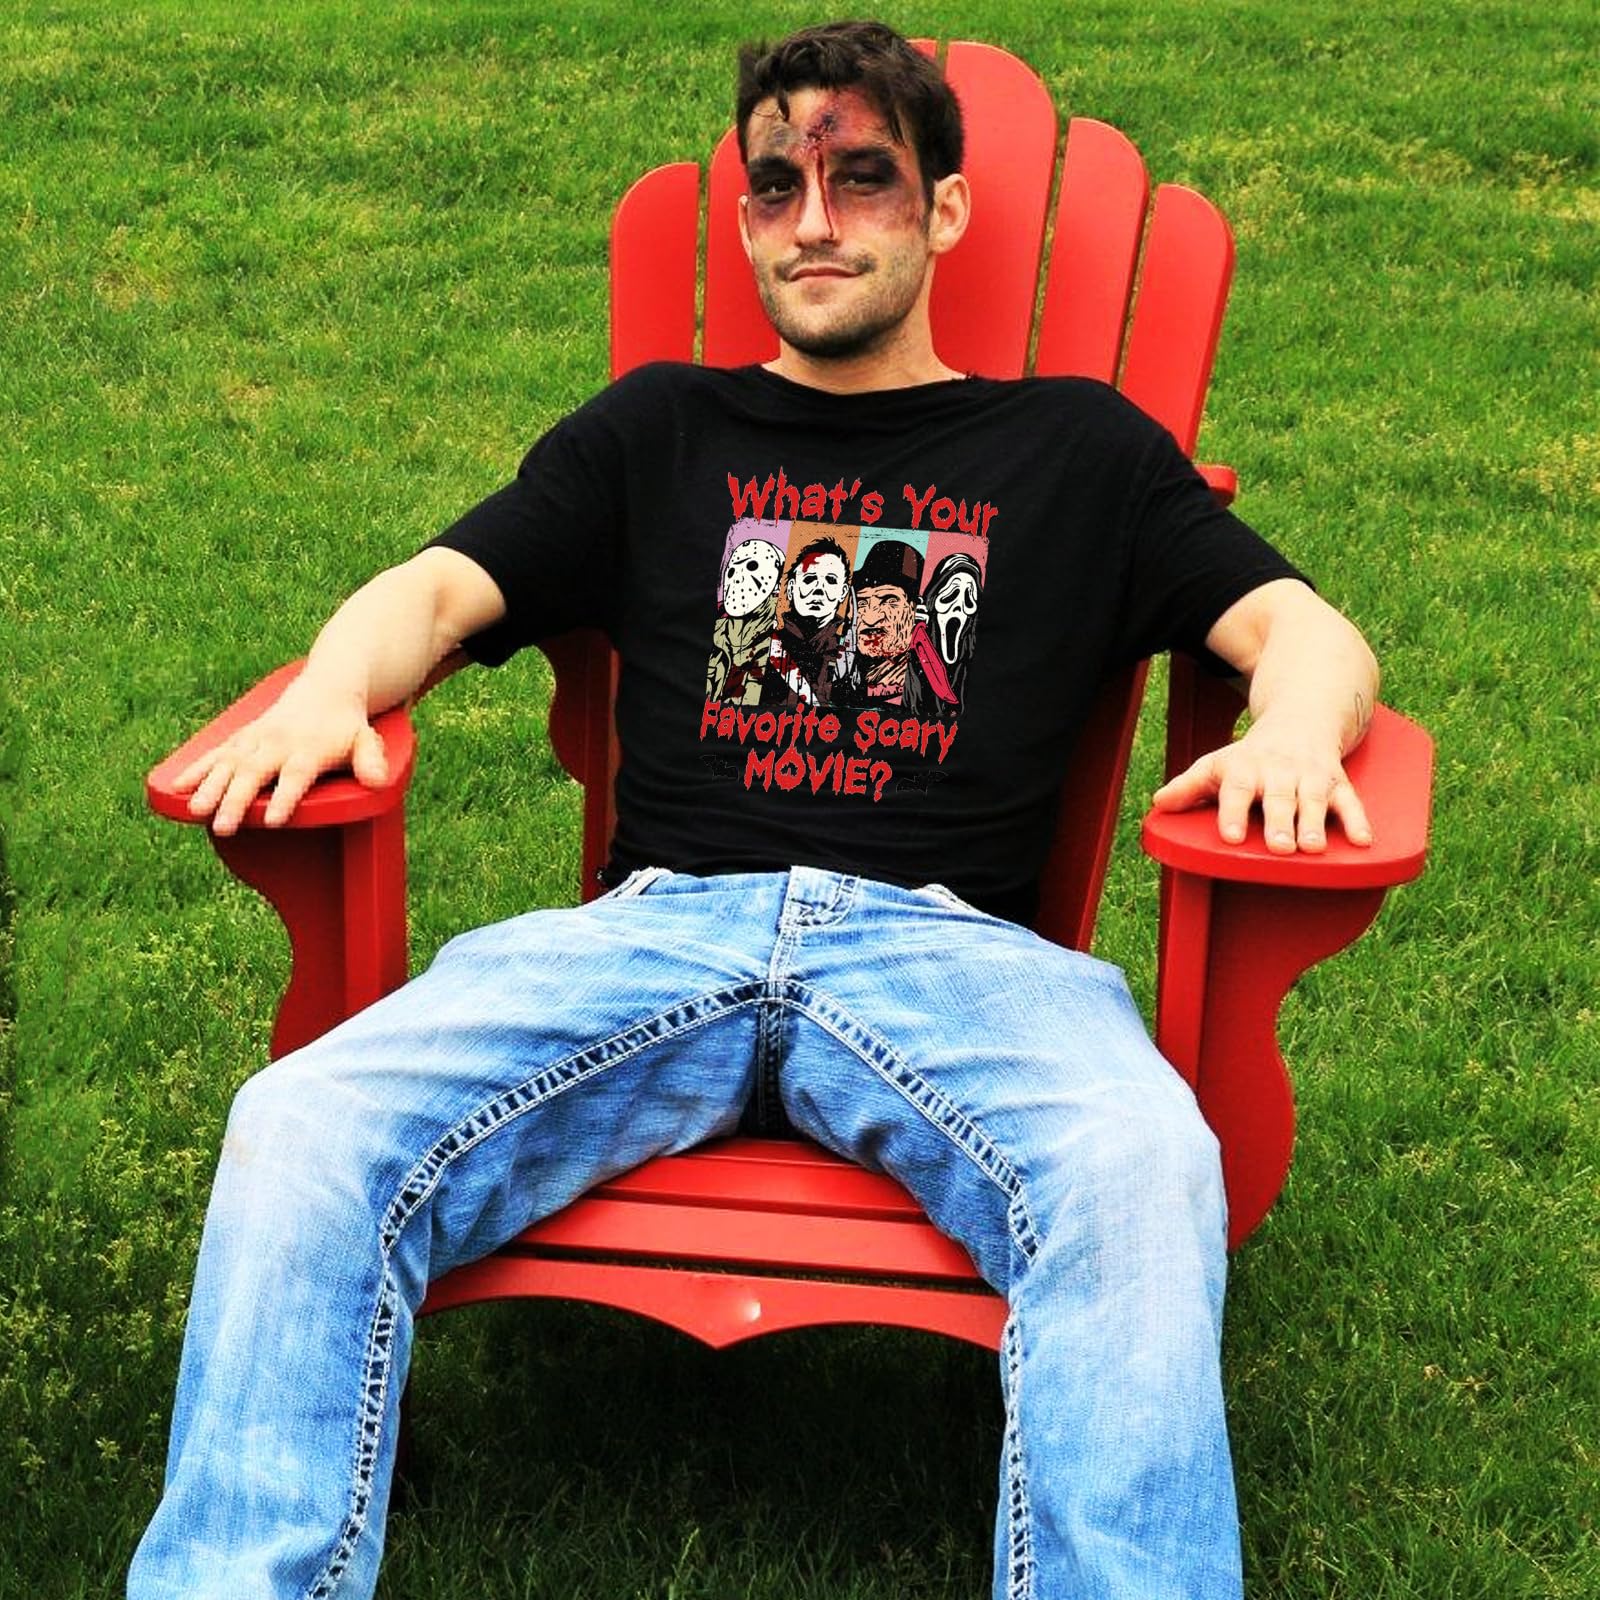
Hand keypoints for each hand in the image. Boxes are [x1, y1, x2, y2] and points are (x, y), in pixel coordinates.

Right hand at [172, 685, 387, 835]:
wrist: (326, 686)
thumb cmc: (347, 726)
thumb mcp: (367, 739)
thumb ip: (371, 759)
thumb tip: (378, 781)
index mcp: (309, 749)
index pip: (296, 776)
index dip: (285, 798)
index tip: (272, 820)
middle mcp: (278, 744)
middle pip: (255, 773)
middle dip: (236, 800)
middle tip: (223, 827)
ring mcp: (256, 739)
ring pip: (228, 764)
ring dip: (210, 787)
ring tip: (195, 812)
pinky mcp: (241, 737)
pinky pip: (215, 753)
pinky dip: (196, 770)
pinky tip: (176, 788)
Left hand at [1151, 714, 1372, 853]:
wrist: (1300, 720)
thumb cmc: (1249, 757)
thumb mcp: (1216, 765)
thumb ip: (1188, 787)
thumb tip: (1158, 804)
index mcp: (1245, 769)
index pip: (1236, 789)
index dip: (1231, 812)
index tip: (1229, 837)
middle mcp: (1279, 772)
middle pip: (1279, 798)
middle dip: (1279, 822)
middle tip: (1278, 848)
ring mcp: (1311, 778)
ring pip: (1314, 800)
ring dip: (1315, 824)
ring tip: (1313, 849)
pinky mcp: (1338, 784)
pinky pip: (1351, 801)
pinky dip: (1358, 820)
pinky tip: (1363, 842)